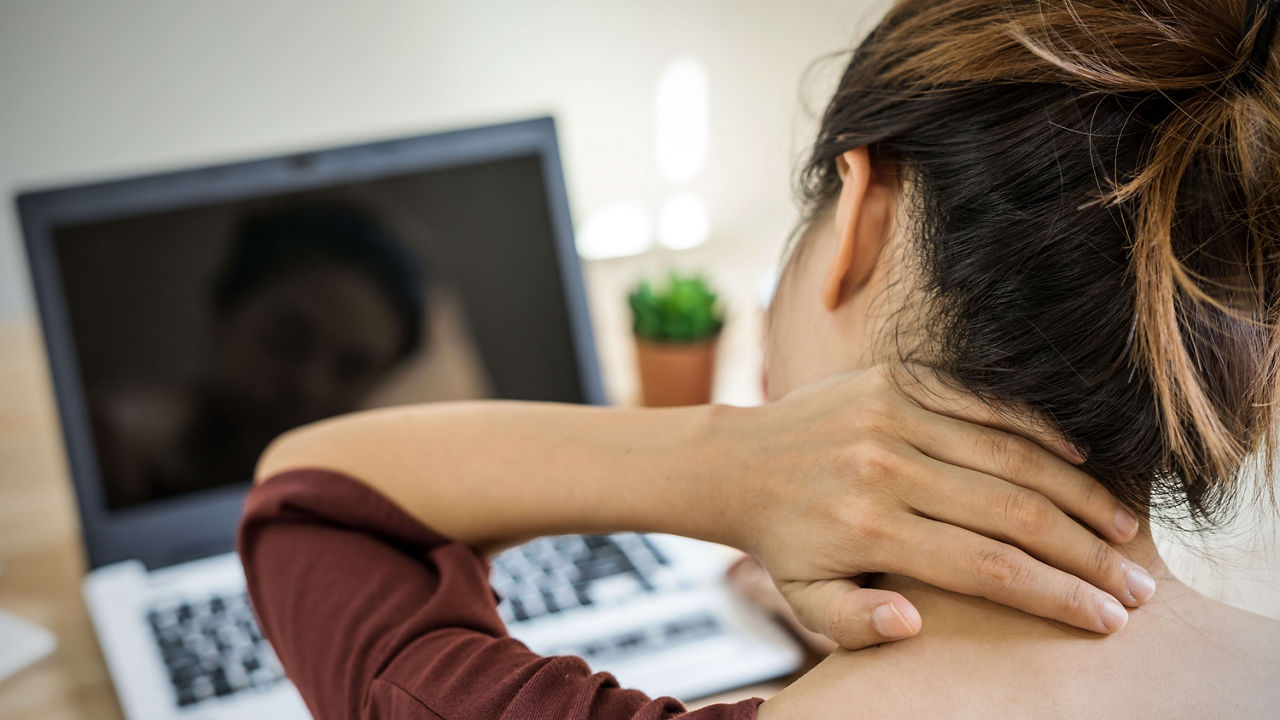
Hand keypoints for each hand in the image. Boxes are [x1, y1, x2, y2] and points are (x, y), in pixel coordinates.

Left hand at [716, 364, 1149, 649]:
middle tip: (1136, 582)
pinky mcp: (894, 380)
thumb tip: (916, 628)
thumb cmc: (785, 542)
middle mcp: (886, 470)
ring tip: (1123, 529)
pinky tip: (1081, 462)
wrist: (737, 461)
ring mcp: (892, 416)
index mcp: (870, 530)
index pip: (987, 568)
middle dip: (1085, 552)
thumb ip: (856, 625)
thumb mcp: (806, 600)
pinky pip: (982, 403)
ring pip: (1010, 455)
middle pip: (1012, 513)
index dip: (1056, 594)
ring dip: (1077, 494)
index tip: (1107, 617)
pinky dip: (1037, 430)